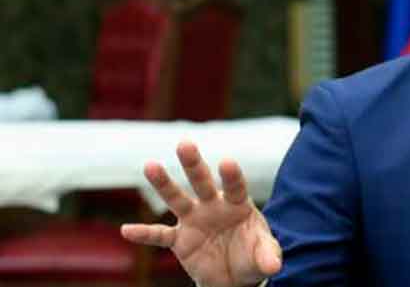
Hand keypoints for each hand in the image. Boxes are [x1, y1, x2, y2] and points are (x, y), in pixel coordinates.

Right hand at [121, 141, 281, 286]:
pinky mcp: (180, 240)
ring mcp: (194, 220)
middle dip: (194, 164)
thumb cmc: (252, 256)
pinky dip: (144, 234)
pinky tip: (127, 230)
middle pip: (203, 182)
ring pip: (177, 199)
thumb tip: (274, 266)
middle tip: (185, 144)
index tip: (226, 162)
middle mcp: (213, 206)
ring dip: (164, 184)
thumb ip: (268, 257)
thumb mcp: (264, 256)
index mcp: (238, 204)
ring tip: (150, 165)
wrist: (234, 277)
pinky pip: (160, 236)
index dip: (231, 176)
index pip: (235, 187)